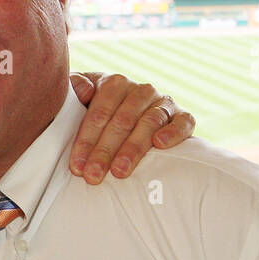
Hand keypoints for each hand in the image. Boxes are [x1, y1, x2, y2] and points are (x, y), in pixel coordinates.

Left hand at [68, 72, 194, 183]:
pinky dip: (173, 132)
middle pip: (122, 121)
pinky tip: (160, 144)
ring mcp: (163, 103)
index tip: (77, 165)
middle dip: (105, 151)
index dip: (86, 140)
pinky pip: (183, 122)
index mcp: (115, 84)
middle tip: (93, 175)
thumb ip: (75, 87)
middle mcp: (141, 90)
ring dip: (133, 149)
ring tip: (119, 171)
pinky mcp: (183, 116)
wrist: (134, 115)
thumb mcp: (81, 99)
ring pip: (149, 123)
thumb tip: (83, 90)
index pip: (99, 113)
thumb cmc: (101, 112)